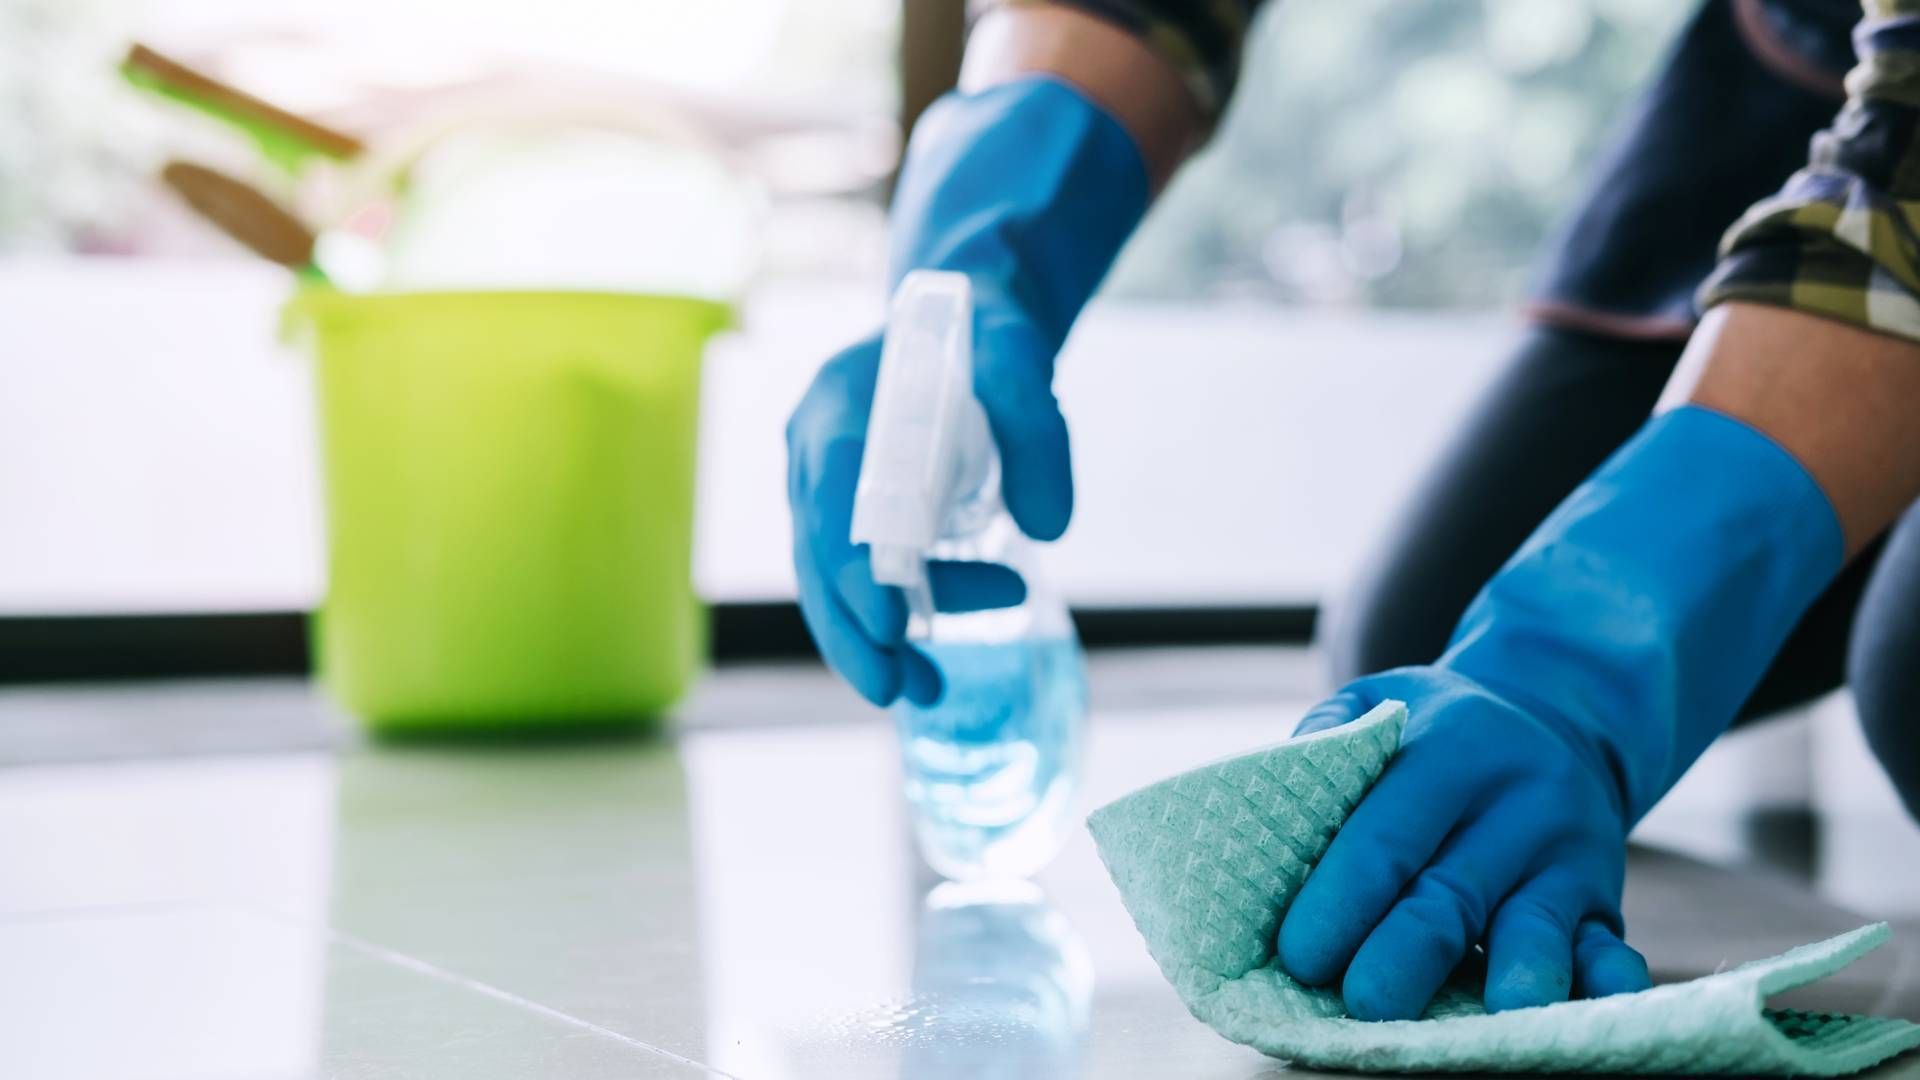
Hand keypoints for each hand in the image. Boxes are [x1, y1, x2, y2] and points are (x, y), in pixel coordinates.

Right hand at [787, 77, 1147, 705]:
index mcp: (842, 406)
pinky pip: (853, 581)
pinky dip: (886, 627)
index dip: (853, 563)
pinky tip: (926, 669)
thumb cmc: (986, 335)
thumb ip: (1037, 428)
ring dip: (868, 642)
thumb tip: (1051, 525)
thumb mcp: (1020, 358)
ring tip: (924, 692)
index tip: (889, 620)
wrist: (962, 320)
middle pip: (817, 553)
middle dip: (851, 629)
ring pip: (828, 579)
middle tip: (896, 691)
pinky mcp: (849, 516)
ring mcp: (825, 488)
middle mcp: (817, 450)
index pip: (834, 494)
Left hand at [1278, 667, 1651, 1019]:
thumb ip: (1329, 737)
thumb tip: (1274, 811)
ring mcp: (1567, 854)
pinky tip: (1596, 1006)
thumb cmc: (1433, 729)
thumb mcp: (1381, 702)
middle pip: (1453, 892)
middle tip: (1365, 1003)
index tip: (1300, 954)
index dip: (1344, 896)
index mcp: (1450, 749)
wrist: (1555, 717)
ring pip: (1535, 924)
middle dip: (1408, 952)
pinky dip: (1606, 981)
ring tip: (1495, 1016)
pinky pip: (1609, 945)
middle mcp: (1516, 801)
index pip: (1388, 834)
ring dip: (1516, 973)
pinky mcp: (1600, 901)